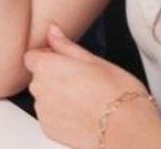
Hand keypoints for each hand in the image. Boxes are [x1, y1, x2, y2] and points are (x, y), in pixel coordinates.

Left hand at [24, 24, 156, 147]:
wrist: (128, 130)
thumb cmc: (117, 94)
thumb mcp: (95, 60)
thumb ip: (66, 45)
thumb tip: (52, 31)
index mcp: (48, 67)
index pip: (32, 56)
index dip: (47, 56)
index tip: (64, 61)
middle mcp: (40, 89)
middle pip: (38, 77)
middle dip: (54, 76)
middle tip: (81, 80)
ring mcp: (43, 111)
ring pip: (44, 97)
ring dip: (57, 96)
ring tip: (85, 99)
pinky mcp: (49, 129)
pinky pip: (49, 116)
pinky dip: (61, 114)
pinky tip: (82, 113)